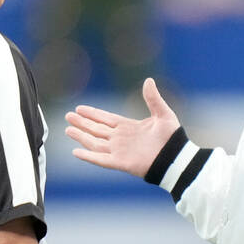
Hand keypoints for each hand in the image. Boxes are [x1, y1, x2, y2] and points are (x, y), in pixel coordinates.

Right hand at [65, 77, 180, 177]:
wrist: (176, 157)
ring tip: (68, 130)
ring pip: (95, 142)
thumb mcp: (163, 113)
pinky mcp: (120, 162)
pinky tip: (76, 151)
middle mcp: (121, 139)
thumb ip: (153, 98)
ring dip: (81, 136)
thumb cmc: (172, 137)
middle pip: (97, 129)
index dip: (93, 114)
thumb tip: (148, 80)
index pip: (106, 118)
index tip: (80, 108)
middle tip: (68, 116)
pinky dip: (88, 156)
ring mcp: (119, 151)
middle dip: (82, 123)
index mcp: (129, 127)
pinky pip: (100, 159)